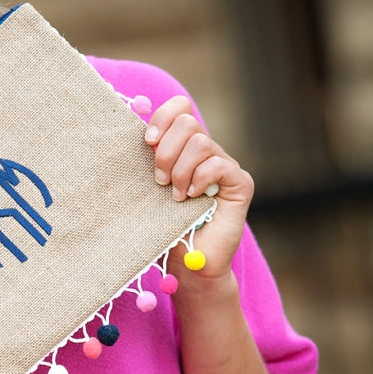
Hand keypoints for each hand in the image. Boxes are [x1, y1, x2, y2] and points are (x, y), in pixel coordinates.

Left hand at [144, 96, 253, 279]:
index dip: (162, 118)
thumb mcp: (148, 189)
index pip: (180, 107)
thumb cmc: (163, 228)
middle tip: (158, 182)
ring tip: (175, 196)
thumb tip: (132, 131)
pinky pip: (219, 164)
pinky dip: (199, 180)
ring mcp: (225, 166)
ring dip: (180, 171)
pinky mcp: (240, 183)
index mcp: (183, 147)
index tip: (146, 142)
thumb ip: (146, 161)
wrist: (187, 265)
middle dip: (165, 152)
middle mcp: (207, 152)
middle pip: (187, 122)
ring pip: (201, 142)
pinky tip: (190, 199)